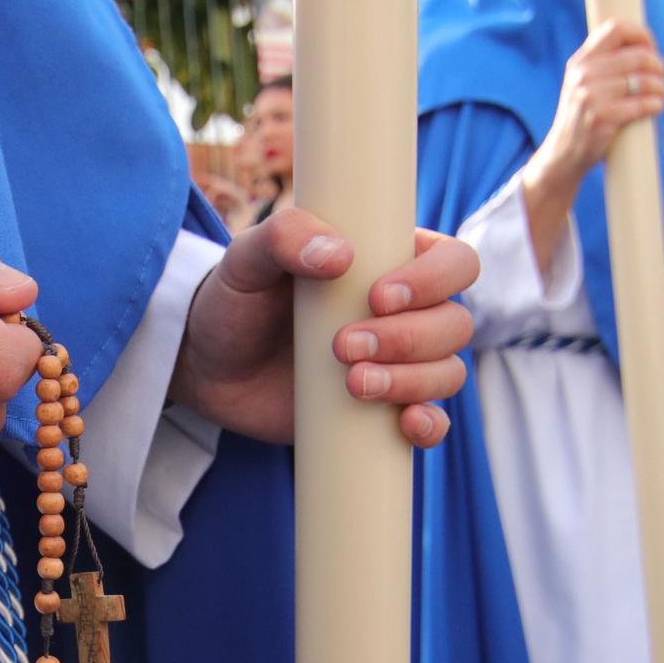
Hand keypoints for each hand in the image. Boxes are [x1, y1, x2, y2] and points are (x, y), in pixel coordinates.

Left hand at [168, 208, 478, 446]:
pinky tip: (407, 423)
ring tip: (352, 382)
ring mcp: (398, 366)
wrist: (210, 369)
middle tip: (343, 346)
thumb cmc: (236, 301)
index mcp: (391, 264)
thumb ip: (283, 237)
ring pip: (447, 373)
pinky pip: (431, 423)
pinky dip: (430, 426)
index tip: (377, 297)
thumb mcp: (246, 260)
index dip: (433, 279)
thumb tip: (339, 255)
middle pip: (453, 324)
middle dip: (408, 338)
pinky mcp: (382, 413)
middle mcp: (406, 315)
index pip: (453, 262)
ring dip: (412, 381)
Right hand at [526, 20, 663, 193]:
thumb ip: (603, 64)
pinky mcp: (602, 118)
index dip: (641, 34)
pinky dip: (655, 105)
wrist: (562, 154)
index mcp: (580, 61)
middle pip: (637, 55)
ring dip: (659, 86)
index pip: (615, 28)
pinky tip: (655, 108)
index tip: (650, 48)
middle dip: (657, 65)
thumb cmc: (582, 116)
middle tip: (661, 76)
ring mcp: (590, 97)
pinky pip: (641, 104)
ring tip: (659, 93)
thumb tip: (645, 46)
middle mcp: (583, 75)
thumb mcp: (583, 84)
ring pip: (643, 80)